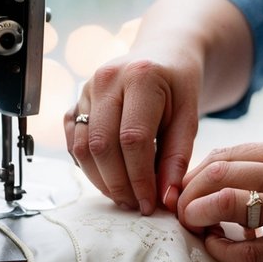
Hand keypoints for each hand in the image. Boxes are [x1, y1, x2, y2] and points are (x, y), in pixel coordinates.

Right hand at [65, 47, 201, 216]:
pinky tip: (109, 177)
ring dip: (100, 180)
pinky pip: (72, 142)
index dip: (140, 178)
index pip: (133, 139)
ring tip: (124, 197)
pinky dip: (88, 166)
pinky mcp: (76, 101)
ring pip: (82, 147)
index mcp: (140, 77)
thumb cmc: (179, 85)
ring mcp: (87, 89)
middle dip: (118, 184)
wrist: (163, 55)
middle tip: (136, 206)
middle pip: (102, 145)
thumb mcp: (189, 117)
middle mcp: (107, 79)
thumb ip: (177, 157)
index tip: (150, 203)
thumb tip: (166, 198)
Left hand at [177, 140, 262, 261]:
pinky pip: (247, 248)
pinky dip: (221, 249)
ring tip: (191, 228)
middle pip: (220, 172)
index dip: (194, 173)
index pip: (227, 153)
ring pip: (229, 202)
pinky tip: (215, 249)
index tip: (183, 191)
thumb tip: (209, 181)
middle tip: (178, 211)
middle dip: (188, 193)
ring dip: (198, 215)